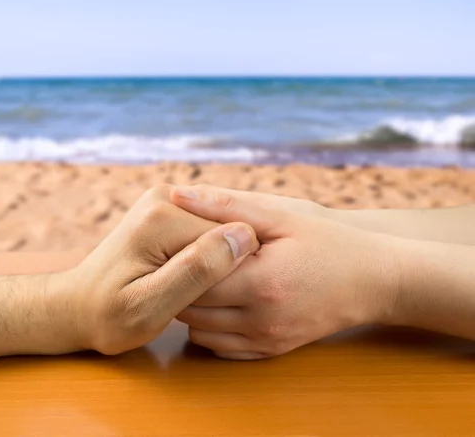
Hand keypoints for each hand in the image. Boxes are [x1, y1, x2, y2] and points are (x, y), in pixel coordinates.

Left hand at [48, 185, 258, 355]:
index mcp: (162, 216)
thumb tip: (241, 236)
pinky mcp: (169, 212)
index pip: (230, 235)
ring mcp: (167, 201)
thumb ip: (196, 270)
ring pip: (218, 233)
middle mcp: (166, 196)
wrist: (79, 305)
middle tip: (191, 298)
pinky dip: (203, 259)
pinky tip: (184, 280)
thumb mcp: (151, 305)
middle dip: (220, 267)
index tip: (209, 299)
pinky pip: (205, 234)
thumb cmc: (110, 316)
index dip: (233, 272)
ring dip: (213, 265)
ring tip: (185, 291)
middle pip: (224, 230)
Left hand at [171, 185, 400, 358]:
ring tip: (195, 279)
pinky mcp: (272, 350)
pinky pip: (221, 349)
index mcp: (260, 283)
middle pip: (192, 309)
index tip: (170, 242)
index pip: (192, 279)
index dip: (175, 259)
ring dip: (191, 308)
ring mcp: (266, 340)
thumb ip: (225, 206)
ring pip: (200, 333)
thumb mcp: (280, 216)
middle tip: (176, 260)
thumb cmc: (328, 242)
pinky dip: (209, 329)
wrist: (374, 281)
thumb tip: (177, 193)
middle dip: (179, 283)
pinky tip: (216, 304)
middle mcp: (260, 320)